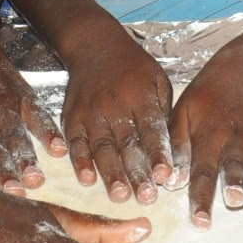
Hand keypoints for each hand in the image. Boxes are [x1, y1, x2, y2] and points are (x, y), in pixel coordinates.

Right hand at [63, 31, 174, 204]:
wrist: (95, 45)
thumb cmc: (134, 67)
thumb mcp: (157, 79)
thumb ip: (163, 111)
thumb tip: (170, 147)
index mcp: (141, 96)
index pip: (152, 129)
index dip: (159, 153)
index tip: (166, 176)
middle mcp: (115, 105)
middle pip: (127, 144)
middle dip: (136, 172)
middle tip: (146, 197)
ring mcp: (91, 112)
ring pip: (102, 147)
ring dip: (111, 174)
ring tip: (120, 196)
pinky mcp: (72, 116)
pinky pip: (75, 142)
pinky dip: (79, 161)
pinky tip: (86, 179)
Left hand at [169, 58, 242, 229]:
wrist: (242, 69)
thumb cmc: (205, 97)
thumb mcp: (181, 113)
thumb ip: (176, 147)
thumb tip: (171, 181)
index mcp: (208, 134)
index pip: (202, 170)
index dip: (201, 197)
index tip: (200, 222)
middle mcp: (235, 137)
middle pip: (235, 166)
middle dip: (236, 185)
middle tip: (236, 202)